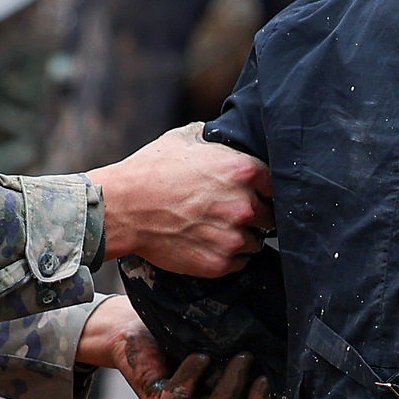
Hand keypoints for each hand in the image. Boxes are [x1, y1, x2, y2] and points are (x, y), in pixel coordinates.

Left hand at [81, 301, 285, 398]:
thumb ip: (260, 361)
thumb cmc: (190, 335)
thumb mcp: (231, 348)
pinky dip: (193, 374)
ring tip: (242, 357)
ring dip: (231, 385)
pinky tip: (200, 356)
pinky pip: (181, 396)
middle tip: (264, 380)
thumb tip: (301, 363)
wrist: (136, 329)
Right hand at [91, 125, 269, 273]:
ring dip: (243, 237)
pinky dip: (228, 256)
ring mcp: (234, 237)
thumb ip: (211, 140)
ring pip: (256, 241)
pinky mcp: (220, 263)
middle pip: (271, 215)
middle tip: (232, 213)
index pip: (276, 184)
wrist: (122, 208)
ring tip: (217, 230)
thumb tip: (219, 136)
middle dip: (256, 214)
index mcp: (243, 171)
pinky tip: (208, 244)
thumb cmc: (149, 171)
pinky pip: (239, 263)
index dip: (266, 189)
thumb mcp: (183, 140)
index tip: (256, 193)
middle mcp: (245, 205)